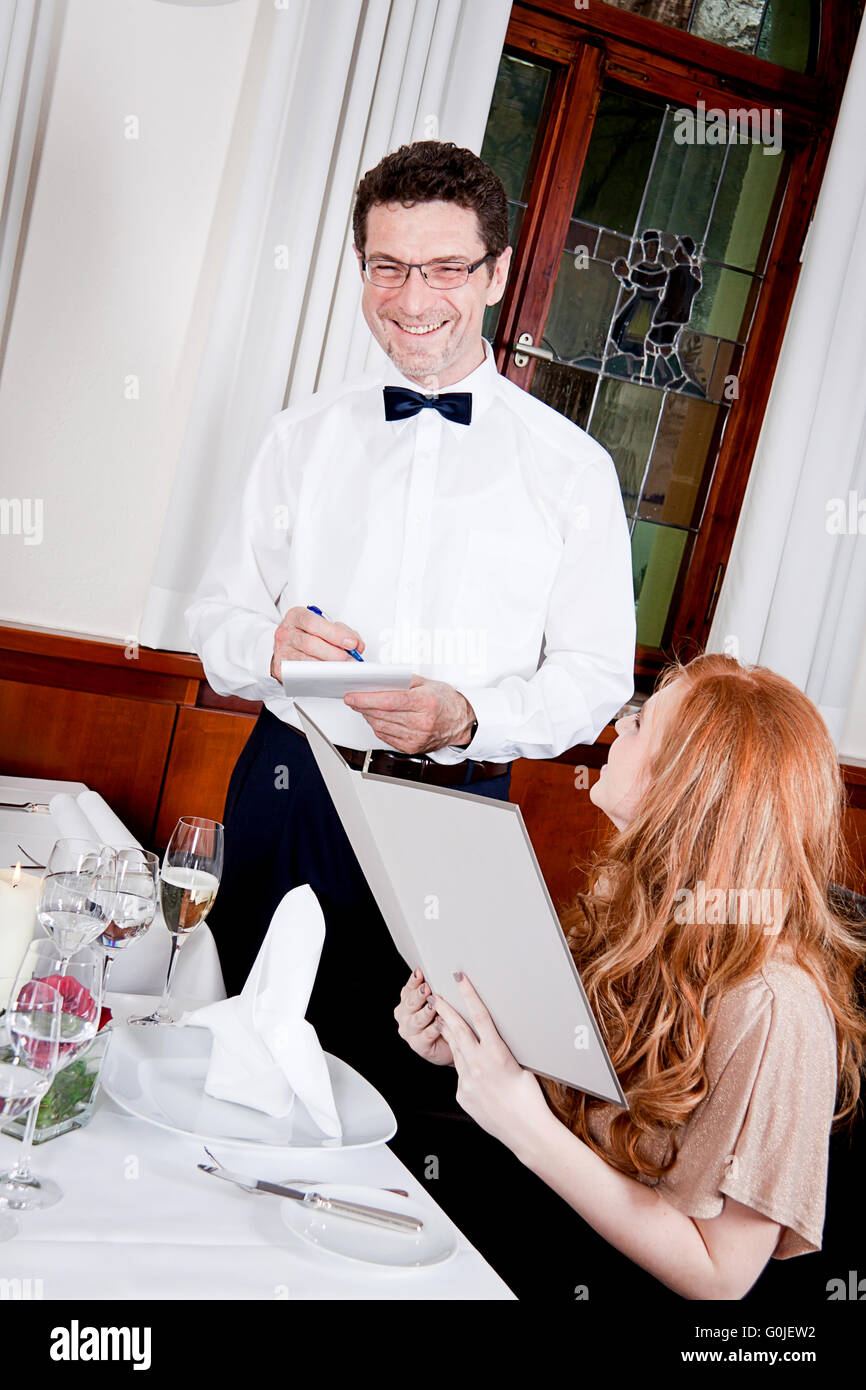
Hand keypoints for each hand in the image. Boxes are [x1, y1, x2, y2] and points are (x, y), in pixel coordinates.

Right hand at [270, 606, 364, 677]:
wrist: (287, 646)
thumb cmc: (308, 634)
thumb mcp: (324, 626)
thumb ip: (342, 632)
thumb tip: (357, 645)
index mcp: (297, 616)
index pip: (314, 623)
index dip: (335, 634)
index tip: (351, 643)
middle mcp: (286, 632)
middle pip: (310, 643)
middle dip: (334, 653)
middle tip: (350, 659)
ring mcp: (282, 650)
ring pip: (306, 661)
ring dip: (328, 667)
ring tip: (342, 668)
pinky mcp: (281, 668)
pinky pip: (301, 674)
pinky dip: (317, 676)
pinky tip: (329, 675)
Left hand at [344, 675, 474, 752]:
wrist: (461, 722)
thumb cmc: (446, 702)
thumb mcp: (428, 684)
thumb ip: (403, 681)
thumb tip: (380, 679)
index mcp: (425, 703)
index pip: (388, 701)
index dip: (366, 699)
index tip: (352, 696)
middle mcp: (421, 722)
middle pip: (381, 714)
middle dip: (362, 706)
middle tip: (353, 698)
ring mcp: (416, 737)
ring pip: (380, 726)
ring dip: (368, 716)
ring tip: (364, 706)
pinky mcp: (411, 747)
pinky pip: (386, 736)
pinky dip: (377, 726)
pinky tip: (377, 718)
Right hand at [394, 969, 453, 1065]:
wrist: (451, 1044)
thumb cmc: (444, 1019)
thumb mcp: (438, 1002)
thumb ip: (436, 990)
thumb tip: (446, 973)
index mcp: (406, 1002)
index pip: (408, 989)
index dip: (414, 980)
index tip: (420, 972)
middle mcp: (404, 1016)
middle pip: (410, 1003)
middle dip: (419, 995)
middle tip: (427, 988)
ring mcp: (410, 1032)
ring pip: (417, 1020)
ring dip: (426, 1012)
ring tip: (434, 1006)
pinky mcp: (419, 1045)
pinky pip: (426, 1035)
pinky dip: (434, 1028)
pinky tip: (440, 1022)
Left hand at [431, 975, 553, 1157]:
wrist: (525, 1130)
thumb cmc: (530, 1099)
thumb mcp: (520, 1066)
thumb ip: (502, 1052)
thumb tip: (494, 1043)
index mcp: (497, 1053)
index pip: (479, 1016)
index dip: (468, 995)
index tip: (459, 980)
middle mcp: (478, 1064)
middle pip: (457, 1030)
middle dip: (446, 1010)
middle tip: (436, 996)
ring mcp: (467, 1081)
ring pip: (455, 1051)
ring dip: (448, 1034)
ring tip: (441, 1020)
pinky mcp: (463, 1095)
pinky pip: (460, 1076)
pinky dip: (462, 1066)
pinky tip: (465, 1063)